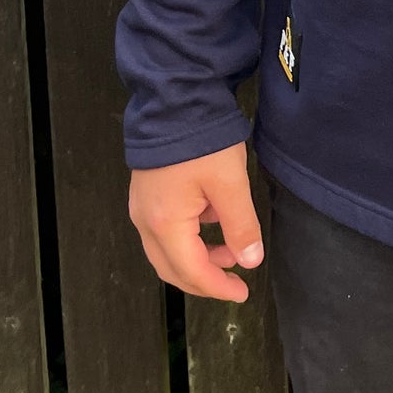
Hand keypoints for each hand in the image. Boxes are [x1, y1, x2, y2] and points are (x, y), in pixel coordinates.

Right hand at [128, 141, 262, 302]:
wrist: (175, 99)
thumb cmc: (203, 142)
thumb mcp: (230, 183)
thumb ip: (241, 226)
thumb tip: (250, 261)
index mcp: (165, 224)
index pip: (192, 272)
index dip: (218, 288)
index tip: (242, 292)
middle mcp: (145, 222)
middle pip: (173, 268)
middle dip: (205, 279)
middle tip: (235, 281)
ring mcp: (141, 208)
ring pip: (167, 251)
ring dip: (198, 258)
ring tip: (231, 247)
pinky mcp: (146, 194)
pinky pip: (164, 231)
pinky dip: (189, 238)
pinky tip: (213, 221)